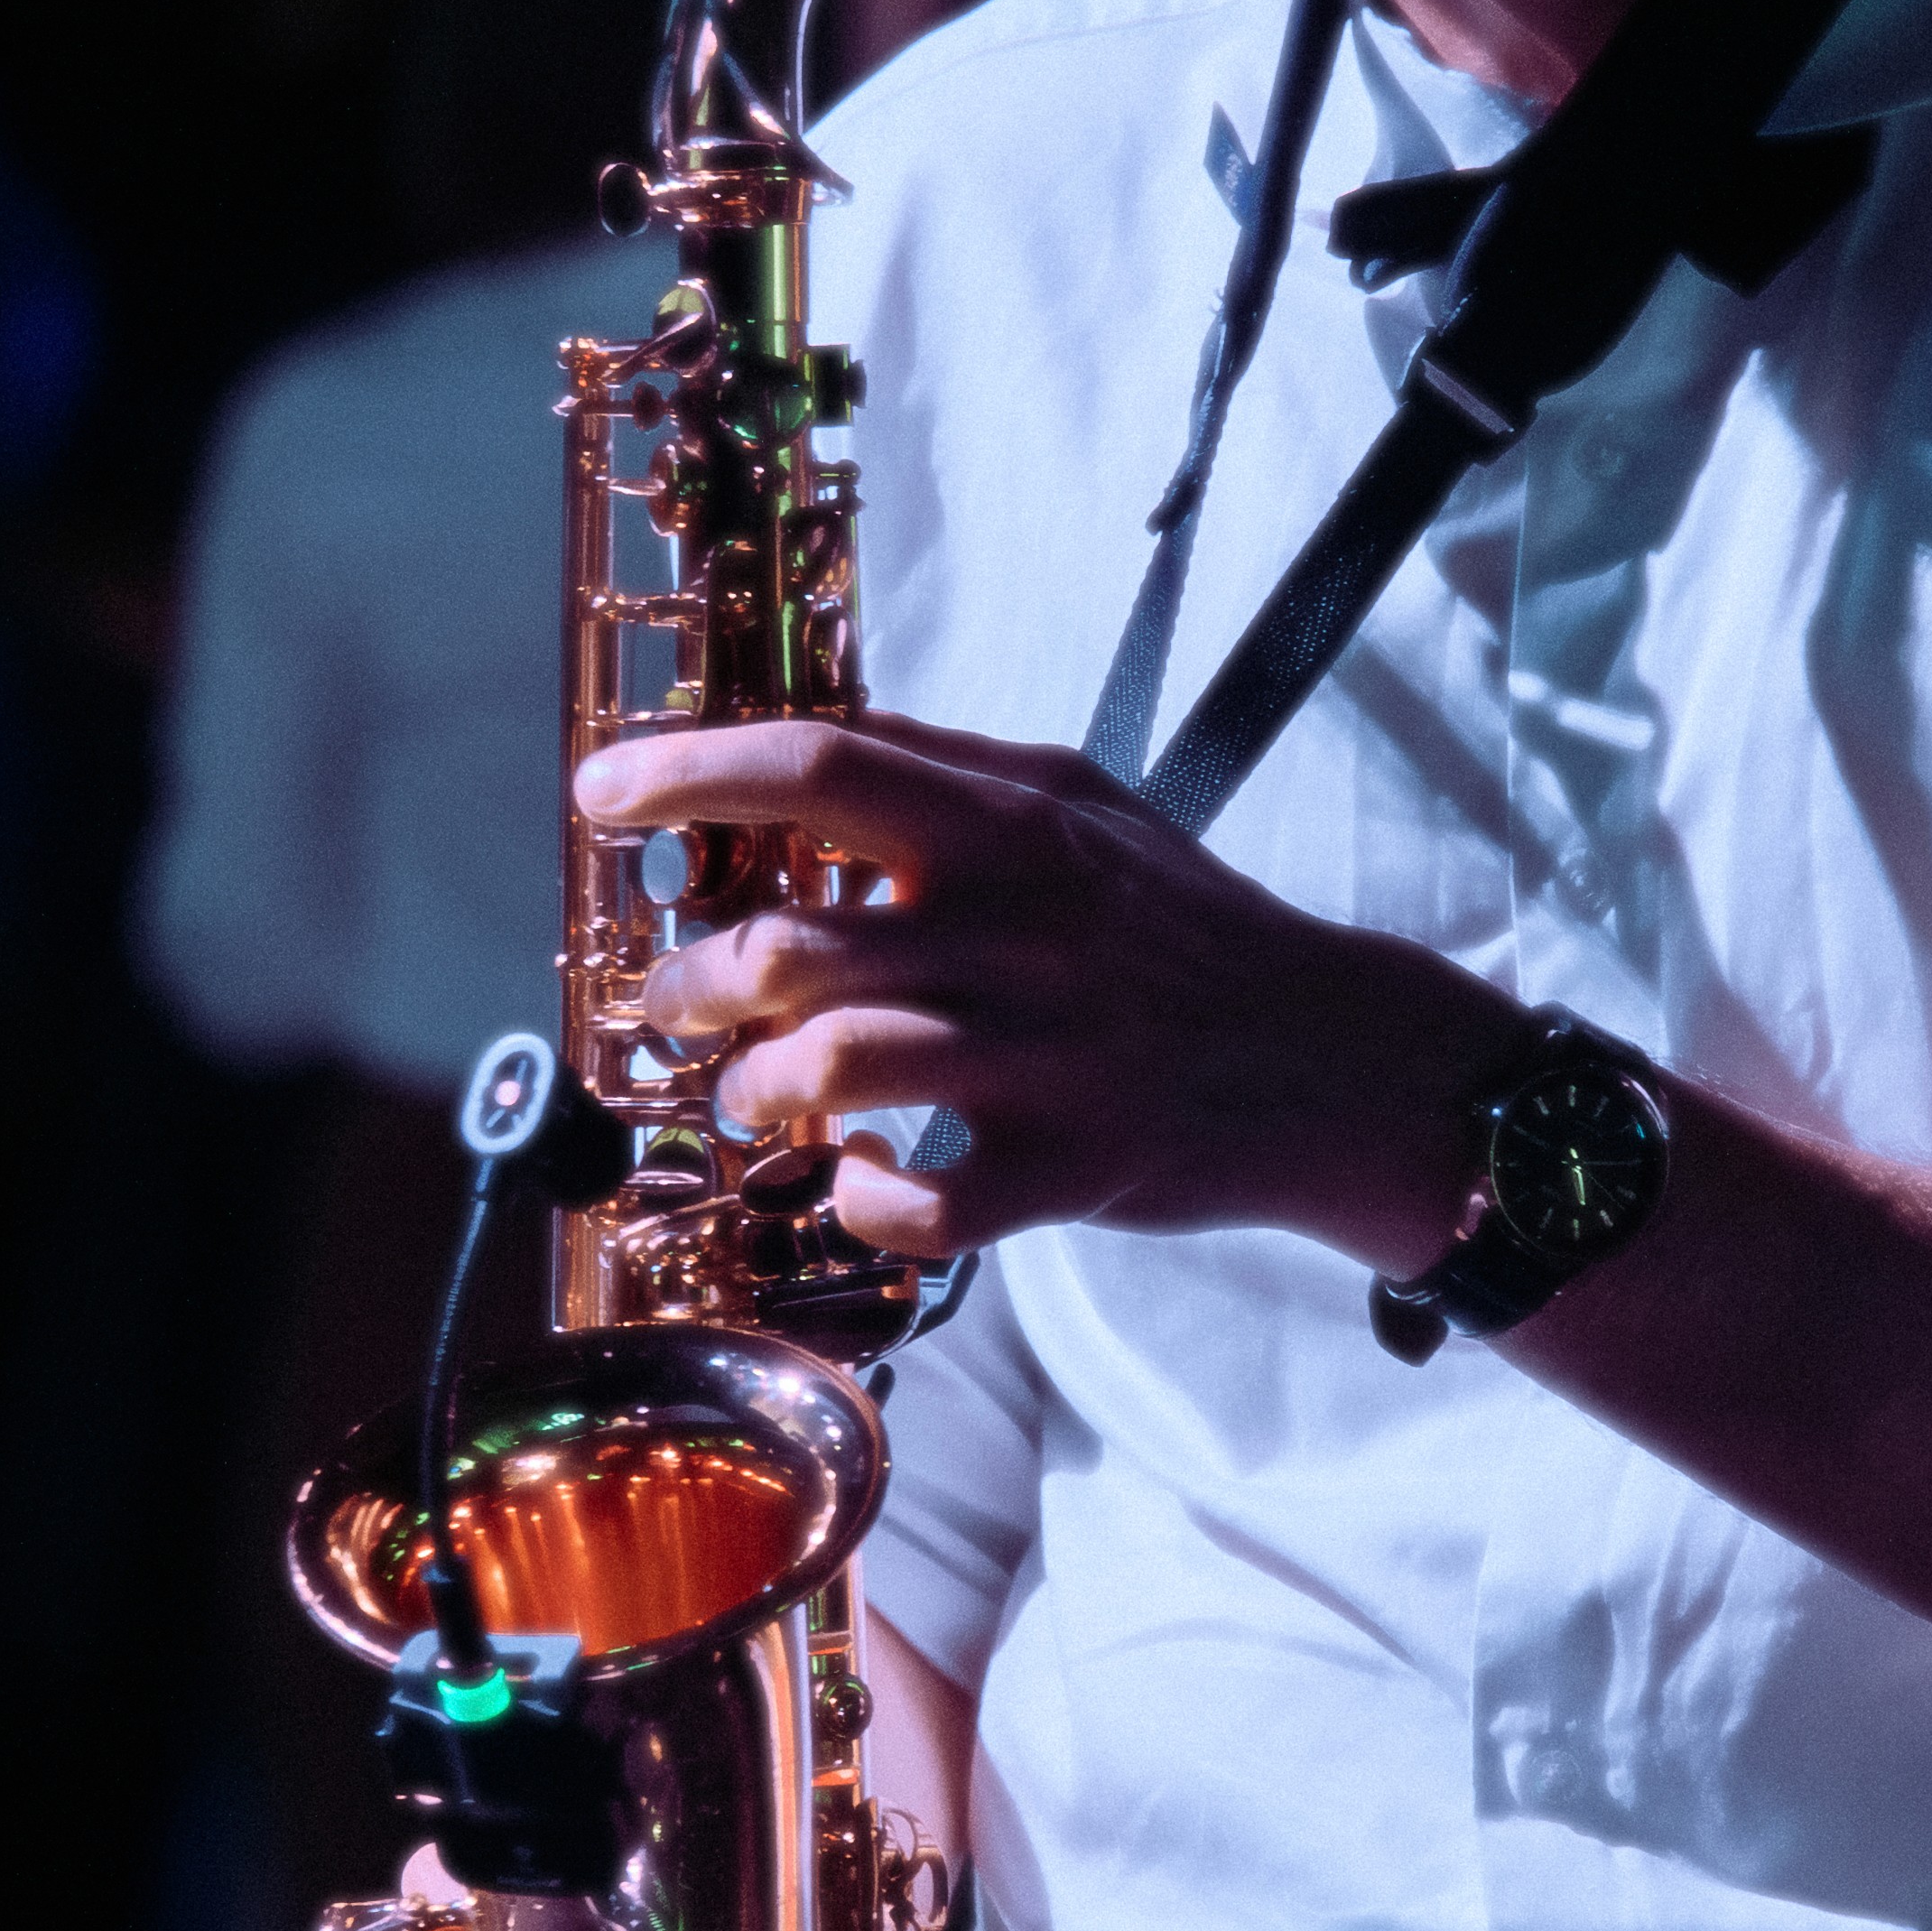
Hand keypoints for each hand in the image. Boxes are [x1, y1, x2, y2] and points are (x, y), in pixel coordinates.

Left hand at [575, 709, 1520, 1263]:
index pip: (823, 766)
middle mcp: (1021, 932)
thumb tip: (811, 728)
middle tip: (680, 997)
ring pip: (828, 1070)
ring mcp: (1043, 1055)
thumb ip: (952, 767)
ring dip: (756, 1090)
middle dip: (692, 980)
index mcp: (1016, 829)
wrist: (1331, 1058)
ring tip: (756, 1091)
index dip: (687, 772)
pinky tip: (861, 1177)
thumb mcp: (1089, 804)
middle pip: (788, 944)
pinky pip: (913, 1202)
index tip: (600, 797)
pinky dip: (859, 1198)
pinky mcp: (1064, 1168)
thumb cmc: (1189, 926)